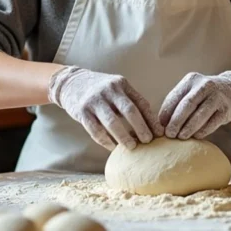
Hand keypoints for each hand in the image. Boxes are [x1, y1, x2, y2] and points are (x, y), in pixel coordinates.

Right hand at [47, 66, 162, 149]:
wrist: (71, 82)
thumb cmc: (100, 90)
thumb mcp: (116, 88)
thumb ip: (130, 101)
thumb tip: (150, 124)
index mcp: (122, 84)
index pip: (141, 103)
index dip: (152, 119)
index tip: (160, 133)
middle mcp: (109, 90)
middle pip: (129, 111)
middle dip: (141, 128)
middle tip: (148, 141)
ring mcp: (94, 100)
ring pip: (113, 122)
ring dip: (124, 137)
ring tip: (132, 147)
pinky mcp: (82, 111)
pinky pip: (96, 130)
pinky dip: (106, 141)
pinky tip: (113, 147)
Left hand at [159, 71, 230, 139]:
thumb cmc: (205, 95)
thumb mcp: (191, 92)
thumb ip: (177, 104)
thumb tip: (161, 123)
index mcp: (191, 80)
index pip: (174, 97)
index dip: (166, 113)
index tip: (160, 126)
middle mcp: (204, 85)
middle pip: (187, 105)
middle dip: (176, 121)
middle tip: (169, 134)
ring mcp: (217, 96)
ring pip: (200, 114)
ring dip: (188, 128)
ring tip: (181, 137)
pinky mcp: (227, 108)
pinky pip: (213, 122)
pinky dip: (203, 130)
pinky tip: (196, 136)